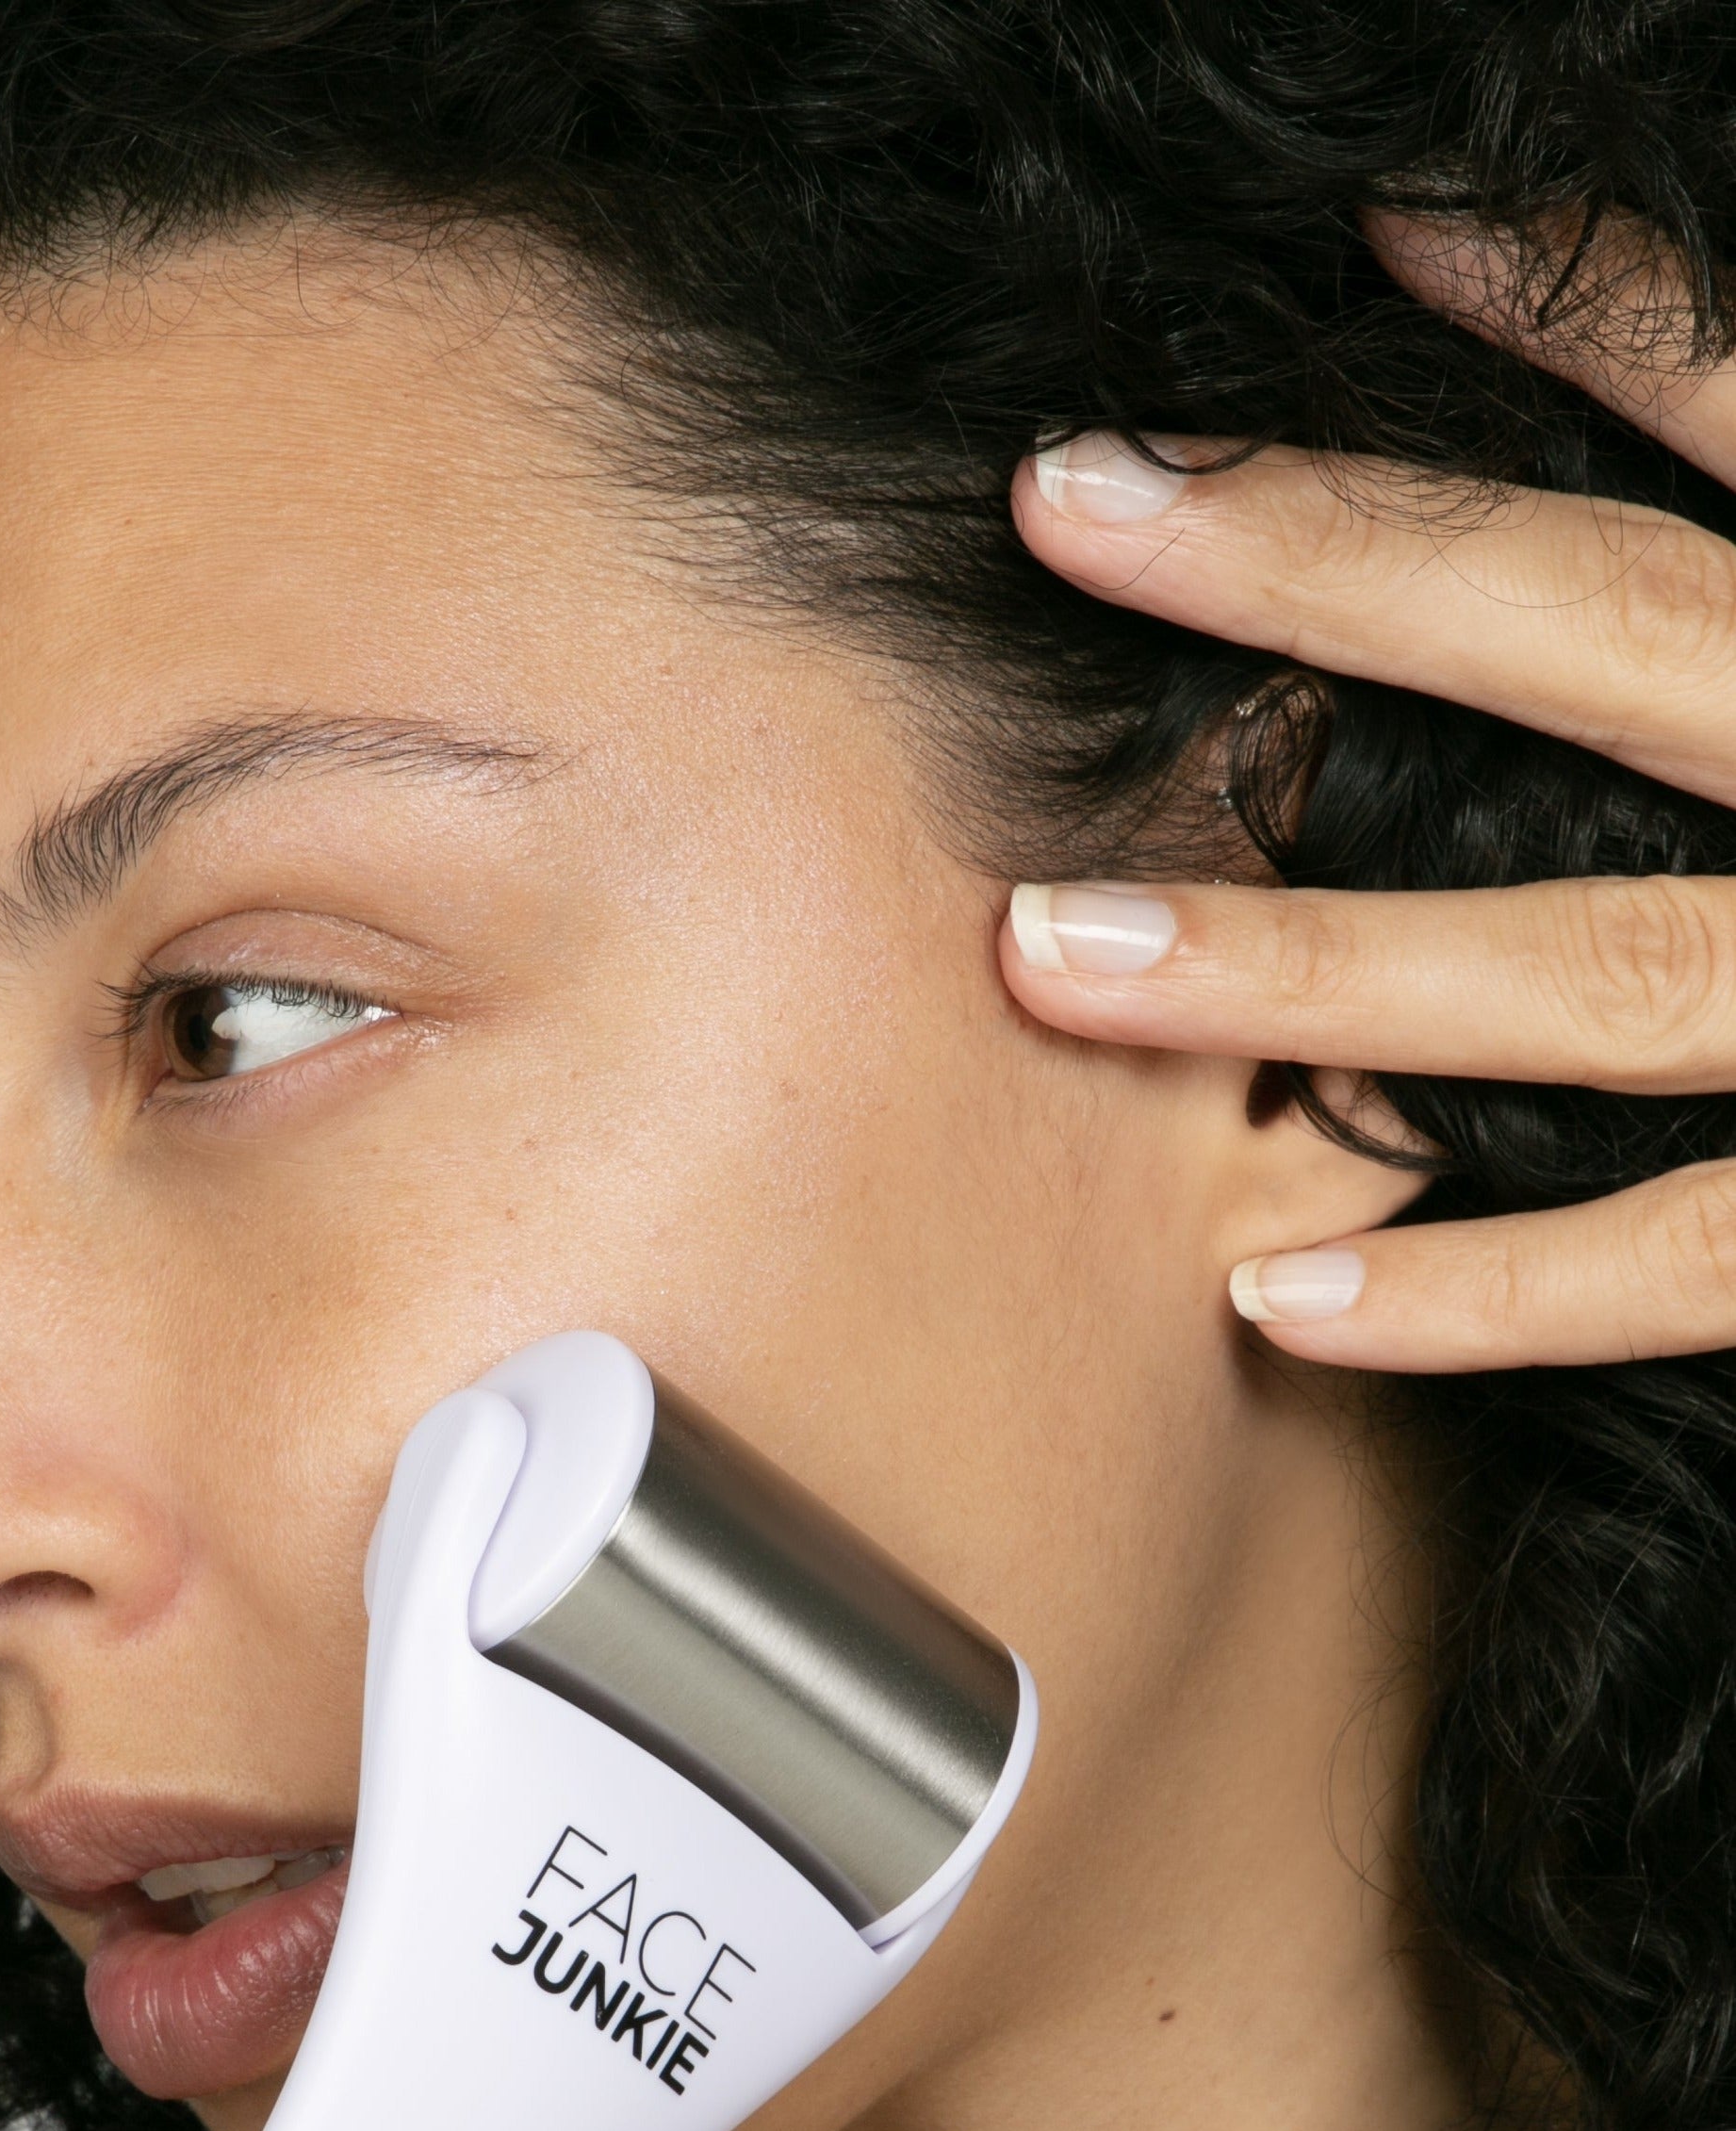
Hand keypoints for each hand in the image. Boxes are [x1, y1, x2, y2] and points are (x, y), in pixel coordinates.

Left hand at [1005, 213, 1735, 1374]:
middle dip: (1326, 571)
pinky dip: (1490, 1292)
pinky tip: (1277, 1296)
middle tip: (1062, 507)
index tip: (1312, 280)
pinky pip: (1698, 1261)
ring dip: (1307, 966)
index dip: (1530, 329)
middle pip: (1605, 633)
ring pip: (1594, 969)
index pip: (1722, 420)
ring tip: (1045, 958)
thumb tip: (1481, 251)